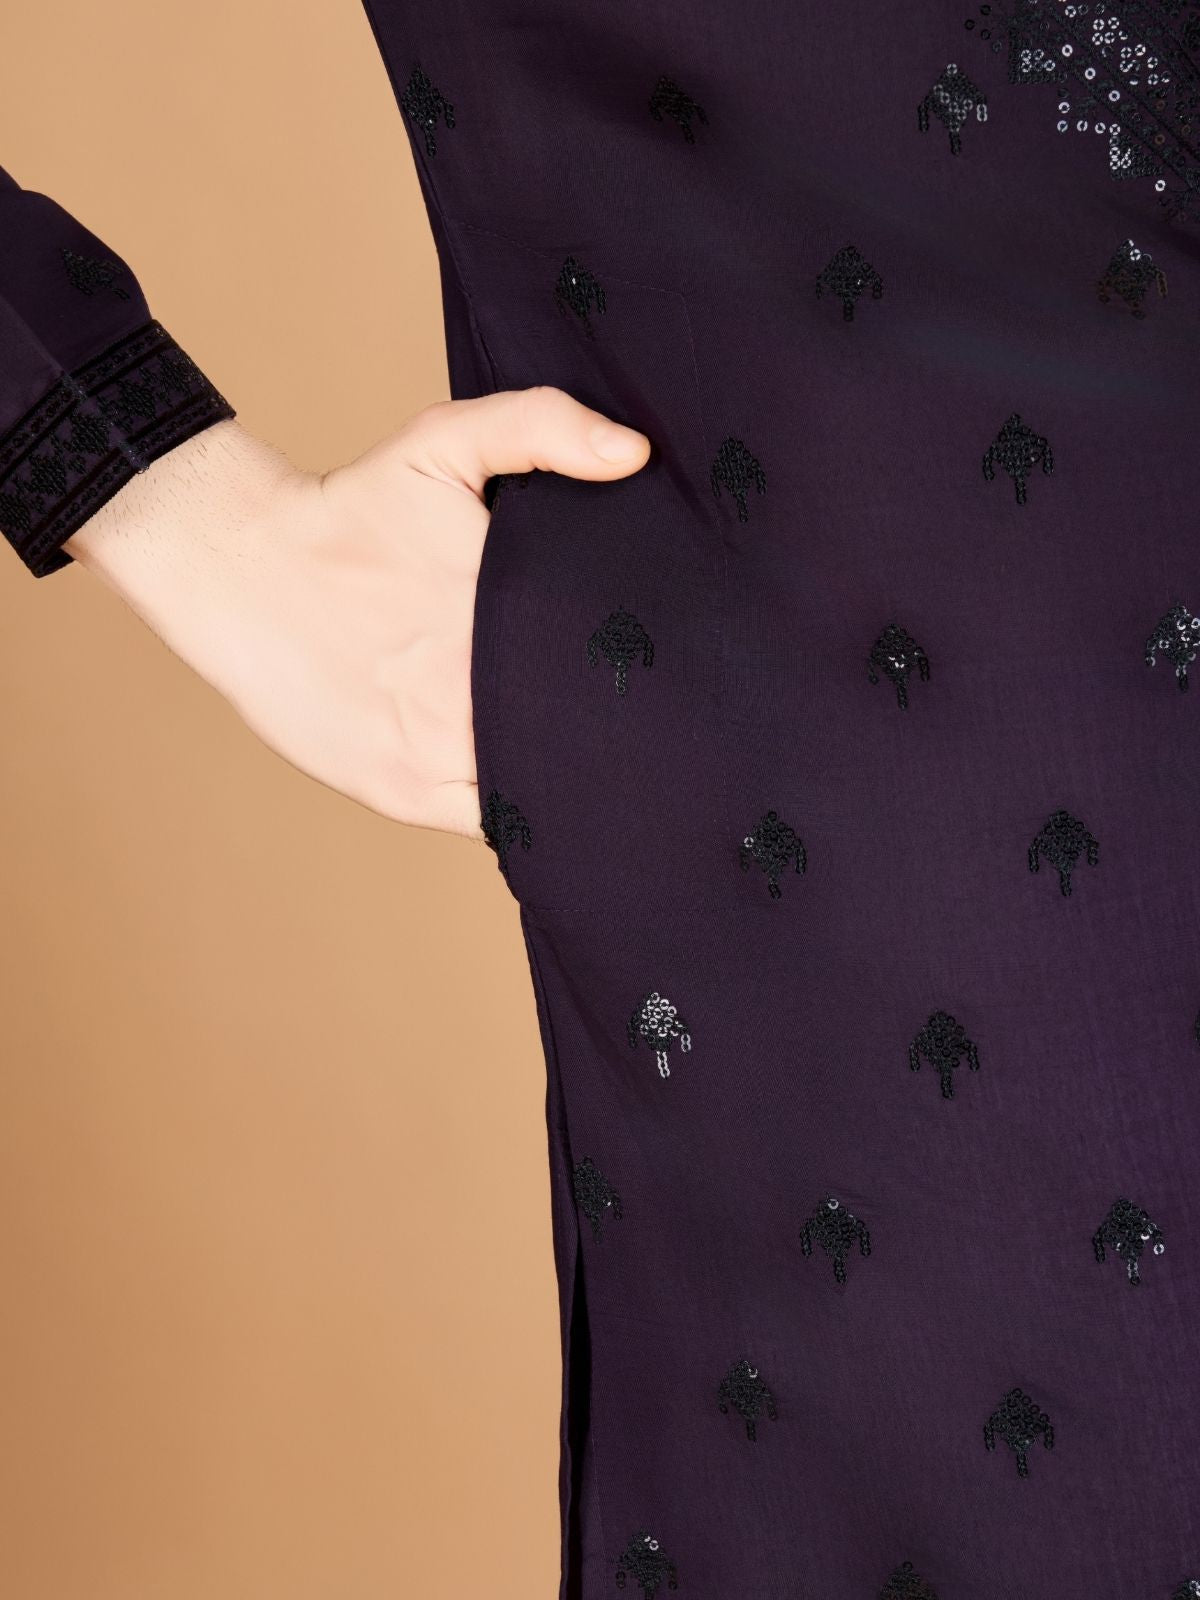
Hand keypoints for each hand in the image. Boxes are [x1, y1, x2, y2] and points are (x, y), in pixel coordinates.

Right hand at [64, 391, 649, 837]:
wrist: (239, 569)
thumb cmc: (349, 511)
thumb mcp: (441, 442)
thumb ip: (540, 426)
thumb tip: (634, 454)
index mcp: (508, 613)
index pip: (614, 669)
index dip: (648, 680)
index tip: (662, 669)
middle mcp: (479, 692)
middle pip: (587, 738)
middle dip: (621, 733)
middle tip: (644, 723)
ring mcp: (442, 754)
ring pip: (543, 788)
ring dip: (572, 781)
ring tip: (598, 765)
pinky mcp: (404, 794)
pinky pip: (494, 821)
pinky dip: (521, 812)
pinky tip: (538, 791)